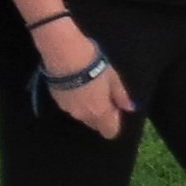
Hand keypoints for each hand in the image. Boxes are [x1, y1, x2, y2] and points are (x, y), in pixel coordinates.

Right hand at [38, 23, 132, 138]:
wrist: (63, 53)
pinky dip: (74, 99)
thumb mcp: (113, 77)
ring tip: (87, 85)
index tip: (114, 106)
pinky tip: (75, 83)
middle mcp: (82, 115)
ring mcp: (67, 108)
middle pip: (94, 124)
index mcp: (99, 112)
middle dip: (100, 114)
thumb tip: (130, 108)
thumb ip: (121, 95)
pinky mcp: (55, 99)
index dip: (114, 121)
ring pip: (81, 114)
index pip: (110, 132)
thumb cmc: (93, 65)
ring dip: (86, 106)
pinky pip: (70, 105)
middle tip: (102, 94)